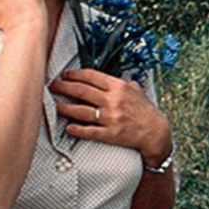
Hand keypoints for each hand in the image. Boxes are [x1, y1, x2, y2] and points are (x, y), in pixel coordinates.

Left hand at [50, 69, 171, 163]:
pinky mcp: (110, 134)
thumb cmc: (146, 112)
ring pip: (81, 111)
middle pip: (82, 91)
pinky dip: (76, 129)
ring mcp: (111, 118)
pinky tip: (68, 127)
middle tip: (53, 86)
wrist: (156, 132)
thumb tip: (114, 79)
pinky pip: (88, 131)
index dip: (75, 74)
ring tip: (55, 105)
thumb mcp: (137, 91)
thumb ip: (123, 84)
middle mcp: (113, 101)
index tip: (65, 75)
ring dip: (64, 108)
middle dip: (64, 87)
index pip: (91, 76)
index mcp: (119, 87)